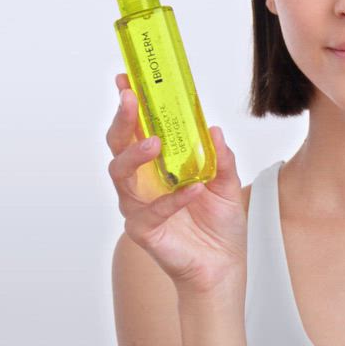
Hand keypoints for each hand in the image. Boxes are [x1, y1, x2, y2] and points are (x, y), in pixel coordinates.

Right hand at [105, 72, 246, 296]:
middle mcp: (140, 182)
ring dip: (136, 154)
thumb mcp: (227, 182)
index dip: (128, 105)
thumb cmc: (219, 223)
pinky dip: (174, 198)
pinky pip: (153, 211)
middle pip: (117, 145)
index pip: (135, 129)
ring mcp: (137, 206)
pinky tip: (193, 189)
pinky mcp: (143, 231)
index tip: (126, 79)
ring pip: (121, 175)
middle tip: (130, 98)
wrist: (223, 266)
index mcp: (156, 165)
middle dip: (122, 119)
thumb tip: (212, 128)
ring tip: (155, 142)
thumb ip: (220, 156)